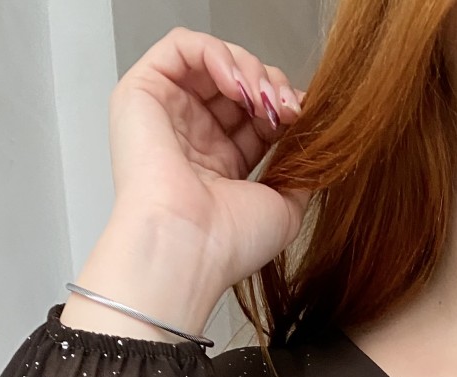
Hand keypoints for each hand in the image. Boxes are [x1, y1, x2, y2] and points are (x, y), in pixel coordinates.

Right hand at [107, 26, 312, 291]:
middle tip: (285, 107)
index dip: (282, 103)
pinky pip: (181, 46)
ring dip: (248, 68)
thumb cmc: (226, 243)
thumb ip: (299, 174)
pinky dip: (215, 52)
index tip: (301, 116)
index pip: (254, 114)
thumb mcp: (284, 209)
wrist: (190, 250)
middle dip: (270, 84)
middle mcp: (191, 138)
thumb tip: (314, 147)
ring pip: (212, 60)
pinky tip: (235, 82)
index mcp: (219, 165)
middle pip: (237, 82)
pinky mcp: (141, 93)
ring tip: (260, 97)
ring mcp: (166, 114)